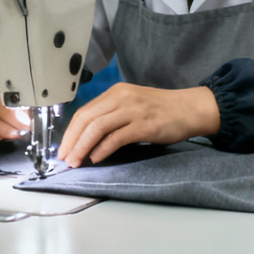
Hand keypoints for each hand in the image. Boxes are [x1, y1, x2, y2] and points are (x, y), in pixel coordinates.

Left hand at [58, 83, 221, 166]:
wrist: (190, 108)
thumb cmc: (163, 110)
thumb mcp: (133, 105)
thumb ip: (112, 115)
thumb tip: (88, 138)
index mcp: (117, 92)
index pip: (84, 111)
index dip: (70, 132)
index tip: (63, 148)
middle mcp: (122, 97)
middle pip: (86, 119)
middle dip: (71, 141)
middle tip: (64, 158)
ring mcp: (133, 110)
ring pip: (97, 127)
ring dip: (82, 147)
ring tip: (76, 162)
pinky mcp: (144, 124)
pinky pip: (116, 137)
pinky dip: (103, 149)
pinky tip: (96, 158)